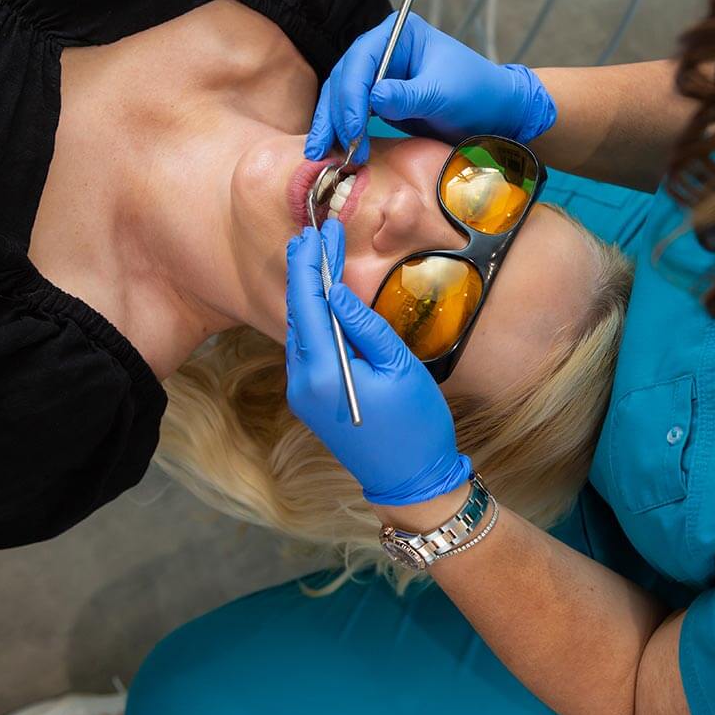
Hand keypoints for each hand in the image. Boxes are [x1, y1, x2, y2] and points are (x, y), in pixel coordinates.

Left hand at [284, 220, 471, 505]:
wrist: (411, 482)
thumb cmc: (415, 424)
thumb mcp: (399, 366)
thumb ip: (364, 325)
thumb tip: (336, 292)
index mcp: (322, 372)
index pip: (308, 304)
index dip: (311, 265)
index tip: (317, 233)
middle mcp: (302, 382)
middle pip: (298, 314)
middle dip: (305, 273)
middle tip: (312, 234)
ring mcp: (303, 393)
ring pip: (299, 331)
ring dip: (308, 294)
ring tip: (316, 257)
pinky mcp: (312, 400)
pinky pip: (307, 349)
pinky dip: (313, 319)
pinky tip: (323, 299)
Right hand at [304, 12, 556, 162]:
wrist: (497, 113)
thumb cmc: (479, 93)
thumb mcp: (444, 93)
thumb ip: (409, 95)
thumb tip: (374, 96)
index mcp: (398, 35)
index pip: (361, 60)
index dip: (352, 95)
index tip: (353, 128)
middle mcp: (383, 50)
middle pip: (344, 78)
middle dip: (335, 114)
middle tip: (327, 148)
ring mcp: (379, 75)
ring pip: (341, 97)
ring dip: (331, 126)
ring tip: (319, 154)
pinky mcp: (380, 100)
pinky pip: (353, 114)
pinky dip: (342, 132)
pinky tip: (332, 151)